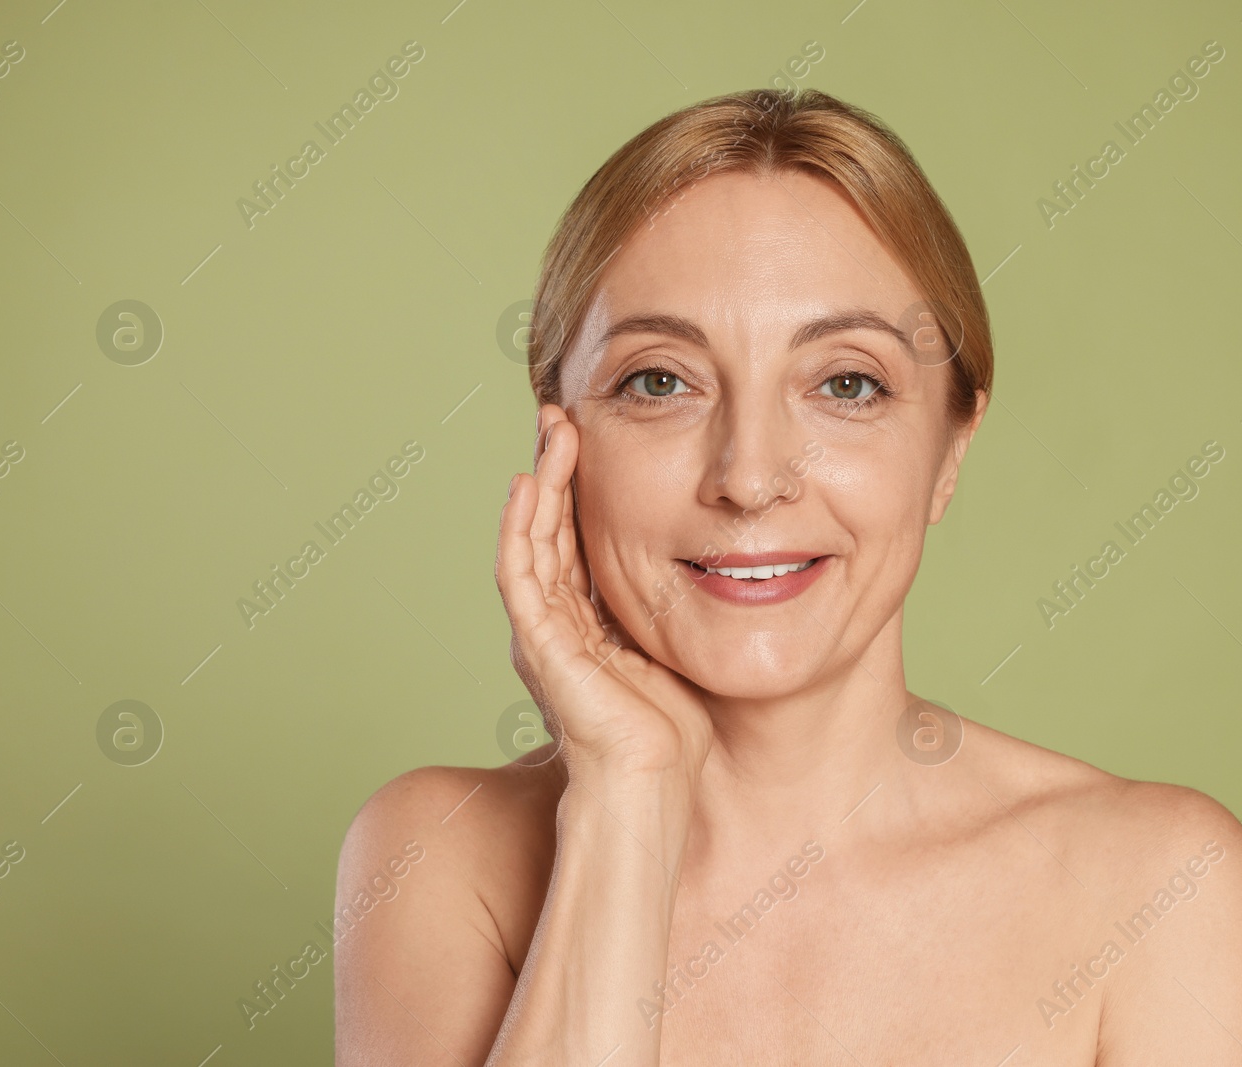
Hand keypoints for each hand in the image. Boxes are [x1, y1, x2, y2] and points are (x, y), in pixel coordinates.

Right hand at [495, 404, 712, 791]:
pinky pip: (520, 575)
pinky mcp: (537, 645)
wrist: (652, 783)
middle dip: (555, 468)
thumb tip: (720, 558)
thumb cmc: (672, 729)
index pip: (576, 535)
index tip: (593, 433)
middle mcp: (556, 619)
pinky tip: (531, 485)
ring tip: (552, 430)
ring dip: (540, 481)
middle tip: (562, 414)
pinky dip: (521, 529)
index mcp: (587, 618)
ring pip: (530, 539)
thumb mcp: (677, 642)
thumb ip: (676, 603)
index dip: (580, 484)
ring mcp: (542, 630)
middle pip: (548, 526)